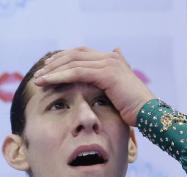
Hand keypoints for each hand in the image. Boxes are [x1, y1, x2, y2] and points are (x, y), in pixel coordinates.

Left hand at [33, 47, 154, 125]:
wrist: (148, 113)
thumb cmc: (133, 109)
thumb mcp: (117, 94)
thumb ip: (108, 83)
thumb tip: (107, 75)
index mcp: (111, 60)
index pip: (81, 54)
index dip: (63, 59)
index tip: (47, 69)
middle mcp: (110, 57)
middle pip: (74, 54)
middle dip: (54, 64)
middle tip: (39, 74)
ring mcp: (109, 63)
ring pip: (73, 62)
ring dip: (53, 71)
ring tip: (38, 79)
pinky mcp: (107, 73)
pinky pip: (77, 72)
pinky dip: (60, 76)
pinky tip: (48, 82)